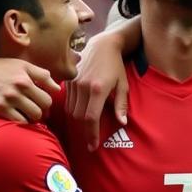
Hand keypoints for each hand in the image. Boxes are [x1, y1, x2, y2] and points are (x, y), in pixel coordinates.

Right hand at [0, 56, 58, 122]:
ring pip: (34, 116)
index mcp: (26, 76)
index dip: (47, 101)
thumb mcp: (20, 65)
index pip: (49, 95)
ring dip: (33, 118)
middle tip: (35, 110)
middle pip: (44, 107)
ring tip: (27, 115)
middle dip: (42, 111)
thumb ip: (41, 74)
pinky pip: (19, 122)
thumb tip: (58, 88)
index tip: (41, 102)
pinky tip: (17, 118)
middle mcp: (19, 87)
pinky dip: (22, 123)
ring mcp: (9, 98)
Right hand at [69, 34, 130, 150]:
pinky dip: (73, 112)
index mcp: (98, 89)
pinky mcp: (68, 80)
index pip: (91, 118)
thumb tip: (122, 123)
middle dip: (85, 132)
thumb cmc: (115, 66)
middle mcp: (83, 87)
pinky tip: (80, 117)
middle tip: (90, 143)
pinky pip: (68, 102)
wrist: (102, 45)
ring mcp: (73, 83)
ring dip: (78, 124)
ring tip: (86, 131)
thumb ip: (121, 105)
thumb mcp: (123, 85)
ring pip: (71, 111)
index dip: (92, 134)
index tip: (93, 146)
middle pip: (79, 117)